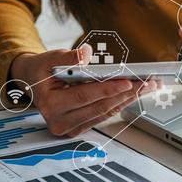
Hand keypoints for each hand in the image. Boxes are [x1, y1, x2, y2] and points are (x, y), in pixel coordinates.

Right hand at [10, 45, 157, 136]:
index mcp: (50, 105)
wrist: (34, 83)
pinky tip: (135, 92)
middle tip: (147, 82)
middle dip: (126, 94)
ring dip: (128, 99)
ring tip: (147, 86)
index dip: (107, 89)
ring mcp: (71, 128)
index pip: (83, 97)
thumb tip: (85, 53)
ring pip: (105, 113)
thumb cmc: (42, 71)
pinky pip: (104, 115)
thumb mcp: (50, 58)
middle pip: (99, 107)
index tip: (127, 81)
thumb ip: (68, 57)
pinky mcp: (81, 128)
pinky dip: (121, 103)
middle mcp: (60, 121)